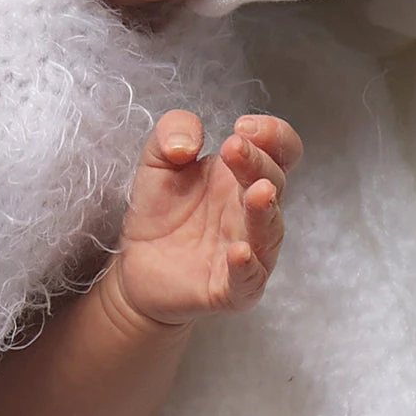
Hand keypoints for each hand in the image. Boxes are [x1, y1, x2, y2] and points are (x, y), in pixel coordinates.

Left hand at [115, 110, 302, 326]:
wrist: (136, 265)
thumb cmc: (158, 210)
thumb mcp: (156, 159)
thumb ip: (172, 133)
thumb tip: (191, 141)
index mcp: (243, 177)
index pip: (279, 152)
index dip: (273, 135)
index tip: (242, 127)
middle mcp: (251, 212)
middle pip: (274, 183)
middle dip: (258, 164)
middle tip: (235, 147)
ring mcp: (248, 250)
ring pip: (268, 231)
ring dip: (265, 210)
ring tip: (258, 191)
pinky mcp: (231, 288)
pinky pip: (248, 279)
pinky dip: (247, 266)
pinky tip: (240, 252)